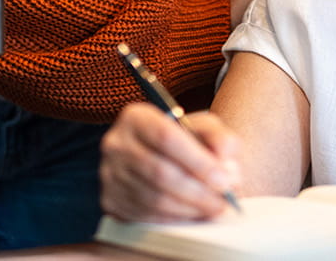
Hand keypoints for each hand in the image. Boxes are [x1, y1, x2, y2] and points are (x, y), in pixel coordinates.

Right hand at [99, 103, 242, 222]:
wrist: (160, 156)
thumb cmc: (184, 140)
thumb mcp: (203, 127)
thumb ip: (220, 137)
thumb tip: (225, 158)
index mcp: (136, 117)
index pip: (166, 138)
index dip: (197, 161)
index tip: (223, 178)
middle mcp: (117, 143)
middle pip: (159, 172)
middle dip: (197, 190)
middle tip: (223, 200)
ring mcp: (110, 174)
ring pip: (153, 198)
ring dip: (189, 208)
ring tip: (213, 208)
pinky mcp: (111, 200)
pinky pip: (145, 215)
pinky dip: (174, 218)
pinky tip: (193, 215)